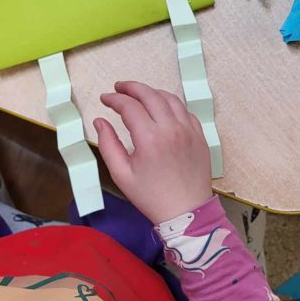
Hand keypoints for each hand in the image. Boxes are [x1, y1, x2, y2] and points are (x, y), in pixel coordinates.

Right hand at [94, 82, 211, 224]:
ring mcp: (188, 130)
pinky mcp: (199, 135)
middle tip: (119, 88)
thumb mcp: (121, 174)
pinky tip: (161, 109)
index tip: (105, 99)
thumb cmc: (151, 196)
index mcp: (149, 138)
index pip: (129, 106)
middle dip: (131, 87)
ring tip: (139, 95)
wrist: (186, 212)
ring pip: (170, 98)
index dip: (114, 99)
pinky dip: (170, 104)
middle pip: (150, 95)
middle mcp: (171, 128)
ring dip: (152, 92)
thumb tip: (100, 121)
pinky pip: (185, 111)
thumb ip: (108, 144)